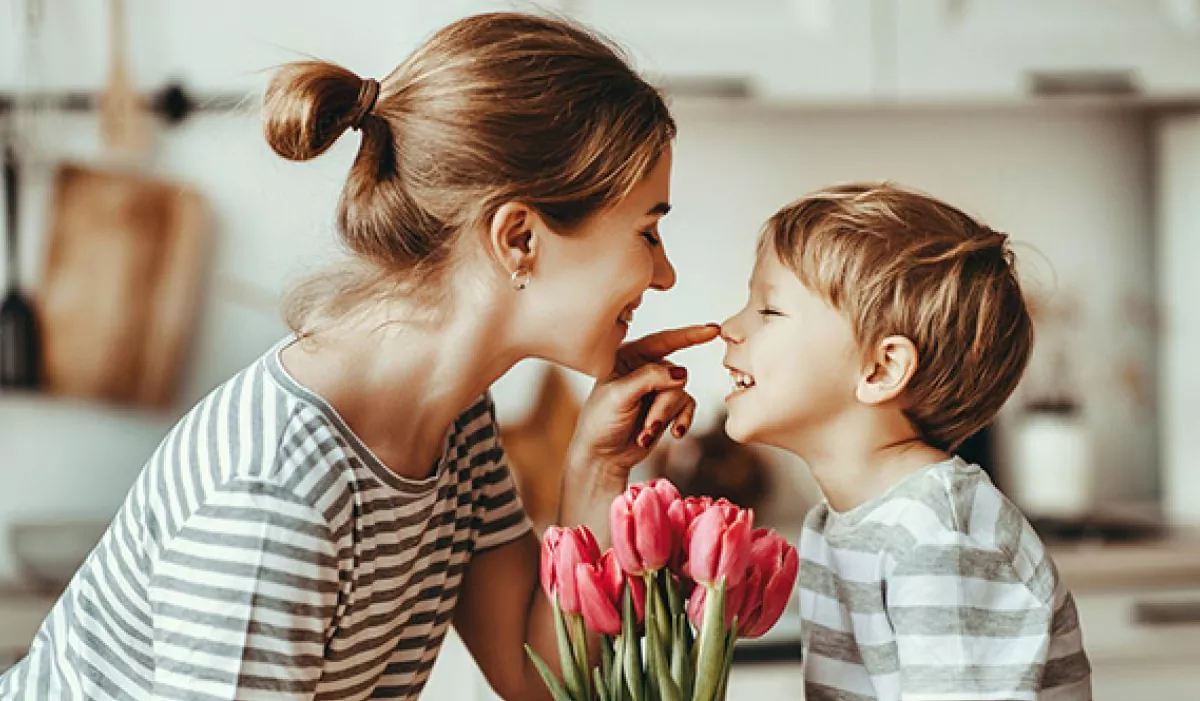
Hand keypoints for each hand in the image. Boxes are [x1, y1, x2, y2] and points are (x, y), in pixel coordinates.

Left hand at [568, 323, 720, 476]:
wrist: (603, 455)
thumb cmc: (600, 422)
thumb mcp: (619, 396)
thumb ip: (649, 379)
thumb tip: (681, 373)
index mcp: (628, 356)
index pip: (663, 340)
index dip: (689, 335)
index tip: (713, 330)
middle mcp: (645, 368)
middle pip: (675, 375)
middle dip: (663, 404)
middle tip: (648, 425)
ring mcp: (658, 388)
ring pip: (680, 393)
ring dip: (665, 416)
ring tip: (645, 434)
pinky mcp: (668, 407)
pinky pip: (688, 407)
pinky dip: (681, 421)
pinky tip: (674, 433)